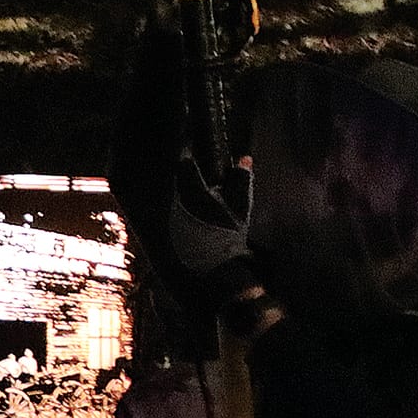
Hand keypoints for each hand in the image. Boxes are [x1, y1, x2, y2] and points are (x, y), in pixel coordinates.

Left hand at [167, 157, 262, 305]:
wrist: (218, 270)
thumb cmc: (230, 235)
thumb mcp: (240, 207)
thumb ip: (241, 180)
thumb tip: (245, 158)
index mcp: (194, 193)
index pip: (184, 164)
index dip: (187, 153)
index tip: (190, 147)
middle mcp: (179, 203)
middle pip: (179, 181)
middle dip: (188, 175)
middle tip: (200, 172)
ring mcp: (173, 218)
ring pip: (177, 197)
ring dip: (187, 193)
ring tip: (202, 197)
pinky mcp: (173, 233)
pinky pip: (177, 213)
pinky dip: (186, 210)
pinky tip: (198, 218)